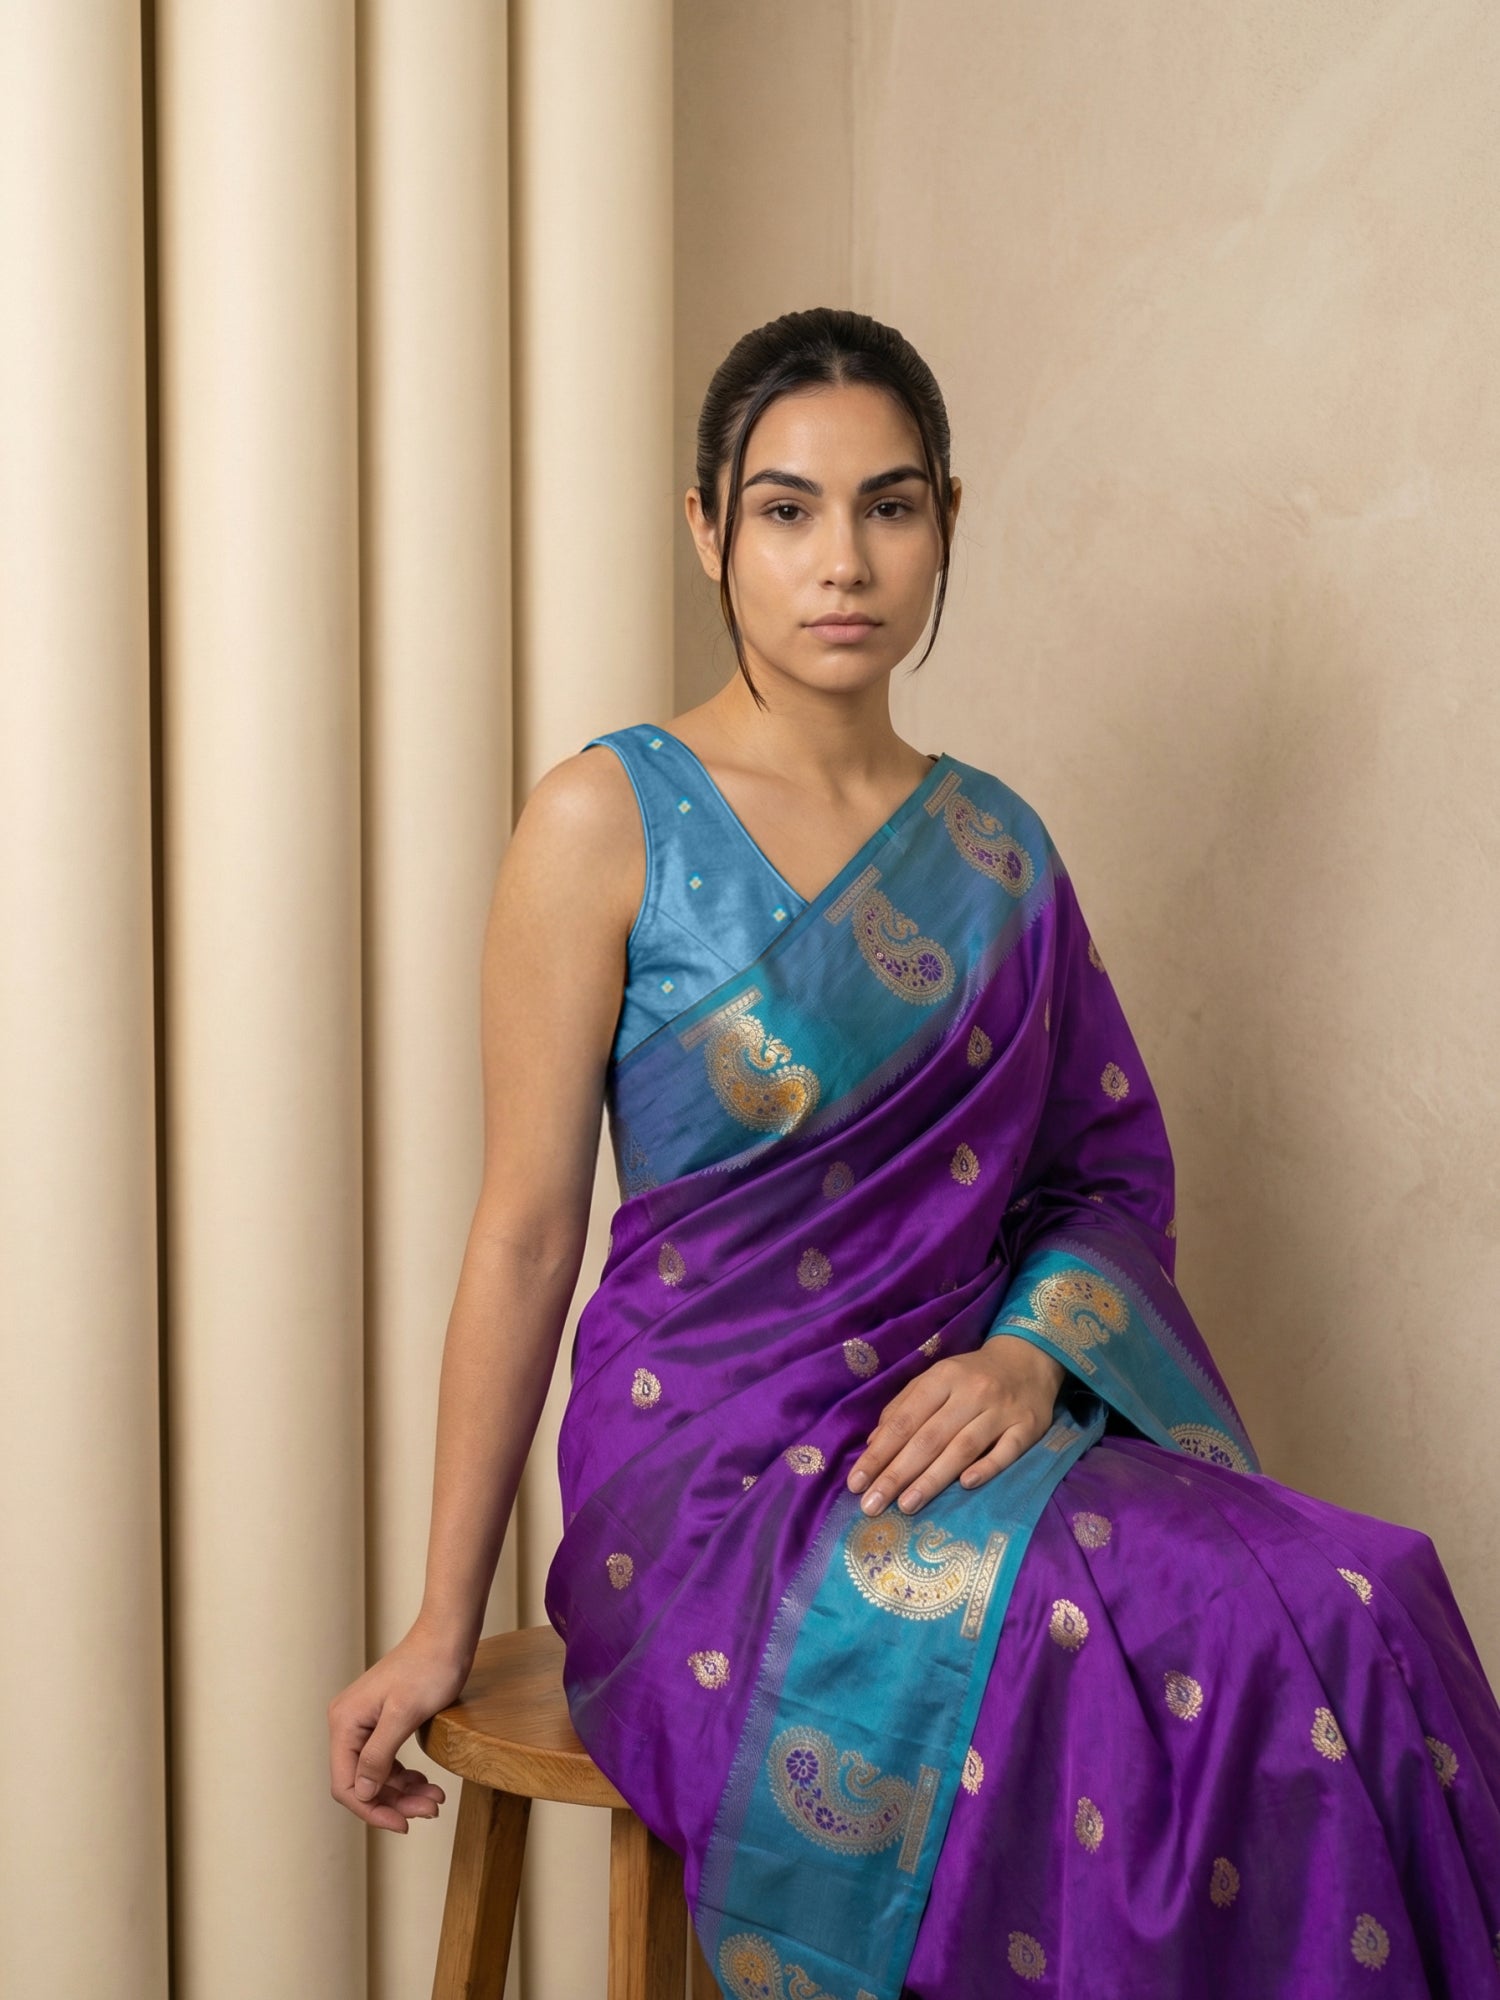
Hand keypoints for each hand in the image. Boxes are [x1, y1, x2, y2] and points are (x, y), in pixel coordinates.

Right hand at [327, 1623, 472, 1832]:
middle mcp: (349, 1724)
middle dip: (395, 1802)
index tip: (403, 1824)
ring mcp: (366, 1722)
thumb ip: (378, 1756)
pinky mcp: (384, 1721)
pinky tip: (425, 1782)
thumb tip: (361, 1793)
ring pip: (378, 1774)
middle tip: (431, 1809)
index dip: (372, 1809)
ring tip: (435, 1799)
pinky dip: (406, 1776)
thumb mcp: (404, 1715)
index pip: (346, 1785)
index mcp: (345, 1722)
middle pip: (363, 1782)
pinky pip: (388, 1760)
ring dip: (405, 1793)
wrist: (448, 1635)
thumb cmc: (429, 1668)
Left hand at [846, 1334, 1067, 1516]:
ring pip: (963, 1448)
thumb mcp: (935, 1379)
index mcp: (942, 1378)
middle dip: (897, 1473)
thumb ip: (903, 1407)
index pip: (904, 1420)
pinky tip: (965, 1486)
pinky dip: (987, 1468)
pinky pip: (1007, 1451)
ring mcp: (1001, 1410)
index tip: (856, 1482)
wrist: (1028, 1359)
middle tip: (872, 1504)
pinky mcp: (1027, 1426)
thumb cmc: (972, 1376)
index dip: (879, 1453)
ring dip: (932, 1478)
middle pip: (929, 1438)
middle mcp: (970, 1393)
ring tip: (905, 1506)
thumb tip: (873, 1444)